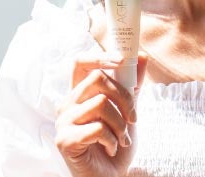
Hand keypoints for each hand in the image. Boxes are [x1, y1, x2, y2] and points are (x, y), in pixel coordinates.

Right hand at [55, 50, 147, 176]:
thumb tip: (141, 56)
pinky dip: (112, 139)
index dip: (100, 56)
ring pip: (100, 103)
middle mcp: (67, 104)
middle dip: (124, 97)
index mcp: (80, 94)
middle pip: (97, 78)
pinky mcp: (64, 140)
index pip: (81, 62)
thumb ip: (132, 85)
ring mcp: (63, 121)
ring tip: (122, 139)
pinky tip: (111, 148)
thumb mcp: (128, 110)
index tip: (123, 60)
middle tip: (133, 118)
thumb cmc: (116, 143)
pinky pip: (97, 128)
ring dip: (120, 124)